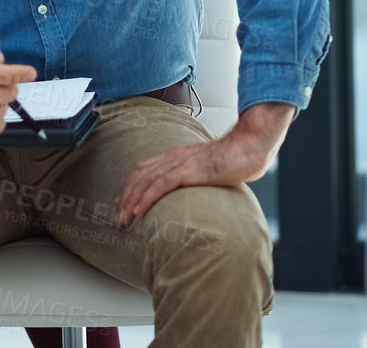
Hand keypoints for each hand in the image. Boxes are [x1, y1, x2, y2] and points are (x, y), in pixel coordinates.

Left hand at [114, 102, 291, 225]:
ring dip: (131, 201)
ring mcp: (179, 163)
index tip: (124, 202)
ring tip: (123, 219)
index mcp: (177, 157)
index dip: (131, 187)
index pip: (145, 170)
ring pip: (145, 182)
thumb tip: (193, 189)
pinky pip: (160, 185)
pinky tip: (138, 211)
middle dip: (126, 197)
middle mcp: (173, 158)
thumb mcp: (210, 168)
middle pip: (140, 176)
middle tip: (118, 216)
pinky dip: (145, 198)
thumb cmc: (236, 160)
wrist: (249, 147)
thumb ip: (197, 176)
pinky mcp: (188, 170)